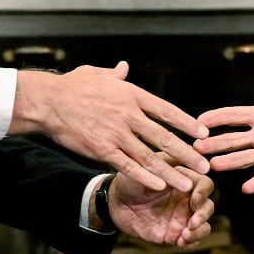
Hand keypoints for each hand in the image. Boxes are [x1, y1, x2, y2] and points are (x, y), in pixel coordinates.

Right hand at [11, 61, 207, 191]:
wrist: (48, 102)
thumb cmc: (72, 86)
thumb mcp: (97, 74)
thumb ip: (114, 74)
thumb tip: (124, 67)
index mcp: (132, 95)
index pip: (166, 110)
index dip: (186, 123)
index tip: (203, 133)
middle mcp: (129, 115)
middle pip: (164, 136)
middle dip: (187, 153)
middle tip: (205, 165)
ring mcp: (116, 134)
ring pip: (150, 156)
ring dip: (171, 171)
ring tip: (188, 183)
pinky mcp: (102, 149)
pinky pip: (128, 166)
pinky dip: (145, 177)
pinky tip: (159, 186)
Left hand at [106, 166, 215, 246]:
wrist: (114, 204)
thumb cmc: (130, 181)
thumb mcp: (144, 168)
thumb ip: (164, 168)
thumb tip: (186, 170)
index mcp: (184, 179)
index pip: (204, 183)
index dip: (203, 192)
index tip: (195, 199)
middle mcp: (186, 198)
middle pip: (208, 205)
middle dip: (203, 214)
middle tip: (193, 222)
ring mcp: (182, 217)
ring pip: (204, 224)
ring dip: (200, 230)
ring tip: (185, 235)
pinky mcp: (175, 233)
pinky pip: (192, 240)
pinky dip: (191, 242)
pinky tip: (180, 242)